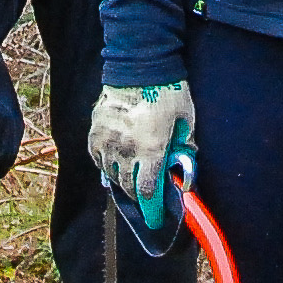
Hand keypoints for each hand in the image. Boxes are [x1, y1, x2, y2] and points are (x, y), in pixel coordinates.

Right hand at [85, 81, 193, 211]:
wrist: (141, 64)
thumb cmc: (168, 92)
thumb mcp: (186, 122)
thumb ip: (184, 149)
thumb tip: (183, 171)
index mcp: (150, 150)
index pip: (148, 191)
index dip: (152, 209)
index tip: (155, 218)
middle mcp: (125, 150)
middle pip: (128, 186)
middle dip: (139, 194)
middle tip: (147, 194)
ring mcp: (107, 140)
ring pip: (110, 174)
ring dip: (122, 180)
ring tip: (131, 178)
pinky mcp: (95, 130)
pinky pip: (97, 158)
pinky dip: (106, 164)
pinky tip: (114, 163)